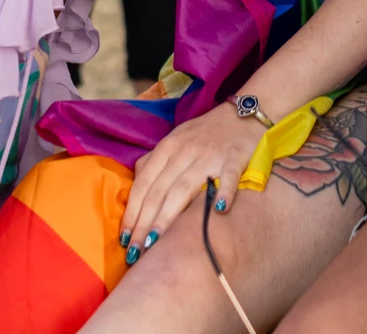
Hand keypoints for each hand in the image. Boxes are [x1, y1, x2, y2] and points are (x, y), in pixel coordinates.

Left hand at [119, 101, 266, 250]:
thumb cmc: (205, 133)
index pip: (144, 183)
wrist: (242, 114)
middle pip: (160, 191)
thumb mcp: (175, 140)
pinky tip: (219, 211)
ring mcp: (210, 154)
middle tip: (134, 252)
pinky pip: (227, 176)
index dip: (132, 212)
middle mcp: (185, 151)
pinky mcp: (235, 157)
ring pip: (184, 188)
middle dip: (144, 223)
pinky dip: (224, 192)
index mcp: (168, 147)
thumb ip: (154, 162)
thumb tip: (134, 190)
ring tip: (156, 243)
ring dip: (168, 217)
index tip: (124, 239)